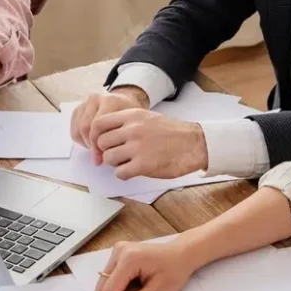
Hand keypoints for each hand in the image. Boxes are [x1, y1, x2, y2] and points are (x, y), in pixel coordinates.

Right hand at [70, 88, 148, 163]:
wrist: (126, 102)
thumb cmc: (130, 117)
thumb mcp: (132, 125)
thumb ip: (121, 138)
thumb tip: (103, 158)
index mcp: (110, 101)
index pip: (98, 126)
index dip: (100, 144)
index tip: (106, 155)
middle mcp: (95, 99)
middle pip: (85, 127)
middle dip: (92, 145)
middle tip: (100, 156)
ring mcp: (85, 103)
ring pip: (78, 129)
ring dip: (86, 143)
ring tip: (97, 150)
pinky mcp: (78, 109)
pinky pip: (74, 129)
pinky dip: (81, 140)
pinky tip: (92, 143)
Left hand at [91, 109, 206, 179]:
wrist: (194, 144)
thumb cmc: (172, 132)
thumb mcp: (147, 117)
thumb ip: (126, 122)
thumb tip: (106, 134)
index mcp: (132, 116)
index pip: (98, 123)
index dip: (96, 136)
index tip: (101, 144)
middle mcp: (132, 130)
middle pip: (101, 143)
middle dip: (107, 151)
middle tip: (117, 155)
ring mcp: (137, 148)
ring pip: (109, 159)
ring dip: (116, 163)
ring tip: (128, 162)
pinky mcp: (143, 165)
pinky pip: (120, 173)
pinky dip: (124, 174)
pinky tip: (134, 170)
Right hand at [94, 240, 194, 290]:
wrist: (182, 254)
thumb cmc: (175, 271)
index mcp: (129, 259)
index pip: (108, 290)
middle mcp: (119, 251)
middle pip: (103, 285)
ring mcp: (117, 249)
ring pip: (105, 280)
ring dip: (120, 288)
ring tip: (140, 284)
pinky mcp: (118, 251)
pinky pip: (110, 274)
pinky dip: (121, 281)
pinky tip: (136, 278)